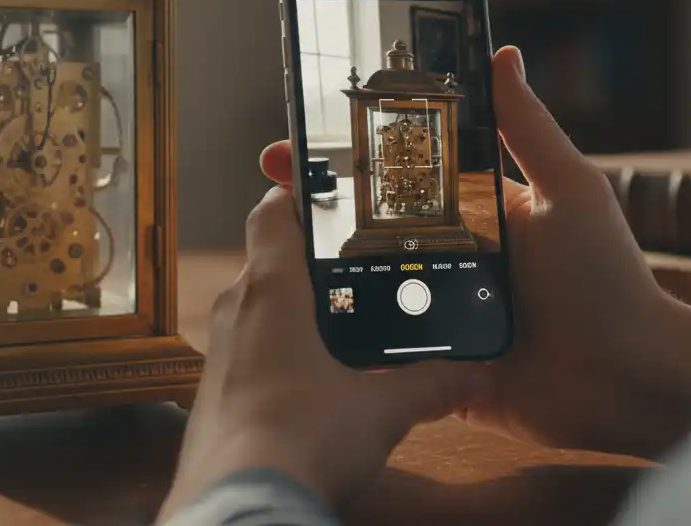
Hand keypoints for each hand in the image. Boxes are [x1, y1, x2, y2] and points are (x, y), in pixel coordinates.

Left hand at [158, 186, 486, 519]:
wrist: (237, 506)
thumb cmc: (301, 438)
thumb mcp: (381, 409)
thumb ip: (431, 384)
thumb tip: (476, 375)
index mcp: (271, 290)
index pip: (271, 213)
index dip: (297, 195)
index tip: (329, 194)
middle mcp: (235, 310)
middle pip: (269, 260)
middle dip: (312, 262)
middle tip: (359, 265)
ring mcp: (219, 353)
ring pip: (258, 309)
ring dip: (297, 310)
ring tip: (348, 325)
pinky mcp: (214, 394)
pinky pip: (250, 351)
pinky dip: (281, 352)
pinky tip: (318, 383)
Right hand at [260, 46, 690, 459]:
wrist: (625, 381)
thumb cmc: (607, 280)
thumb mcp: (568, 189)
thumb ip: (528, 128)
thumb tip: (502, 52)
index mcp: (478, 209)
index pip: (405, 169)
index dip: (358, 149)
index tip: (310, 129)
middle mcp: (453, 254)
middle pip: (372, 221)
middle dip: (320, 200)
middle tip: (274, 181)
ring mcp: (439, 307)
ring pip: (366, 279)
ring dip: (322, 262)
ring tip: (275, 242)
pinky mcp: (433, 360)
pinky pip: (380, 343)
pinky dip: (345, 328)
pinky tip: (303, 313)